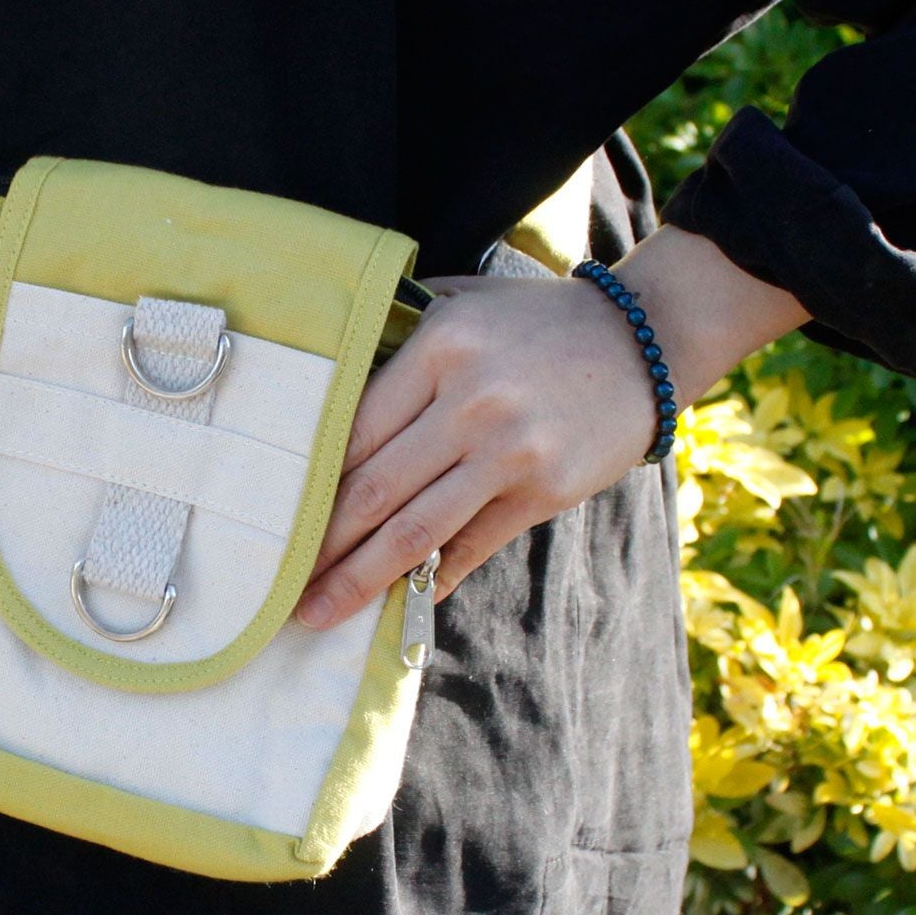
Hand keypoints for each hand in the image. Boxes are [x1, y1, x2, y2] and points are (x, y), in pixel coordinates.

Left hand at [291, 224, 814, 631]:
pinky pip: (471, 545)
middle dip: (320, 546)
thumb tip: (331, 383)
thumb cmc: (535, 321)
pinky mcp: (543, 491)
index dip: (309, 482)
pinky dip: (432, 579)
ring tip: (320, 611)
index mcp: (439, 350)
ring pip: (414, 530)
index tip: (274, 518)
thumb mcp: (463, 303)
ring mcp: (509, 452)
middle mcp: (470, 402)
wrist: (641, 339)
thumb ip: (400, 337)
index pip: (353, 428)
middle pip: (372, 489)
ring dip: (359, 579)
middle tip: (280, 585)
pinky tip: (398, 602)